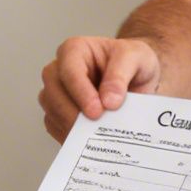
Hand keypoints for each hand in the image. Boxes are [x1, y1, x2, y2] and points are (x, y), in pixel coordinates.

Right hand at [37, 36, 161, 141]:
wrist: (138, 79)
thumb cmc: (133, 62)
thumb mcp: (136, 57)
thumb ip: (121, 74)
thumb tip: (108, 101)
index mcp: (75, 50)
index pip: (69, 70)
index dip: (80, 92)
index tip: (96, 111)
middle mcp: (60, 70)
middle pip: (53, 93)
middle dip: (73, 113)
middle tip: (95, 127)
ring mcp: (57, 93)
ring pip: (51, 112)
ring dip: (72, 126)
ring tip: (96, 136)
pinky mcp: (59, 113)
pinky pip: (56, 127)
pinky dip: (71, 136)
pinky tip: (90, 140)